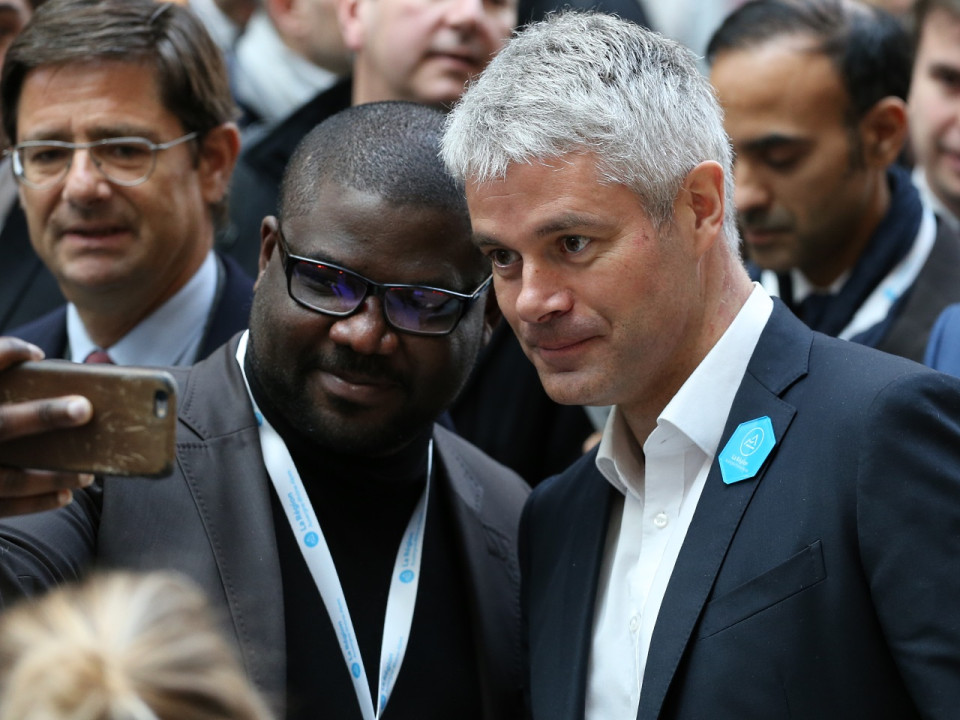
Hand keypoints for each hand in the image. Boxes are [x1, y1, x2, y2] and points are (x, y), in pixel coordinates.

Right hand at [0, 337, 93, 517]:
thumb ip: (1, 377)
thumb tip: (40, 360)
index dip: (6, 353)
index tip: (38, 354)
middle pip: (3, 424)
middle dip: (43, 416)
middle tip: (83, 408)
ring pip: (9, 476)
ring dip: (54, 474)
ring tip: (87, 472)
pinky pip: (3, 506)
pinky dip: (36, 502)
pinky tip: (65, 494)